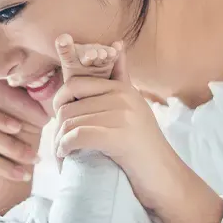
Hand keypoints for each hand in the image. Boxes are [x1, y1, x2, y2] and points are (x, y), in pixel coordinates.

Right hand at [0, 65, 48, 213]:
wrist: (13, 198)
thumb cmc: (20, 160)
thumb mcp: (29, 129)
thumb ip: (20, 102)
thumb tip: (4, 72)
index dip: (1, 116)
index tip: (18, 128)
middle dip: (11, 145)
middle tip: (32, 157)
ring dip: (2, 163)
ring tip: (22, 173)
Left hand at [51, 39, 222, 222]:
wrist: (165, 179)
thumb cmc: (142, 147)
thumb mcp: (133, 107)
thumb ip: (121, 79)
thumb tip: (116, 43)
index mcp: (122, 89)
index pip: (74, 84)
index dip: (60, 103)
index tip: (59, 121)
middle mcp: (122, 97)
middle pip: (69, 106)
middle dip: (58, 127)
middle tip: (58, 144)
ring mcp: (122, 116)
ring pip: (71, 122)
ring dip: (59, 142)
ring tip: (61, 154)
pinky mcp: (119, 137)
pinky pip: (77, 135)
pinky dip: (65, 148)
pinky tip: (65, 156)